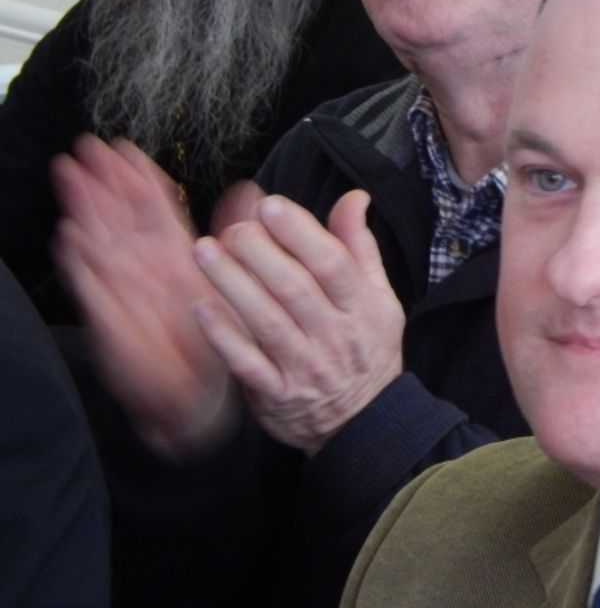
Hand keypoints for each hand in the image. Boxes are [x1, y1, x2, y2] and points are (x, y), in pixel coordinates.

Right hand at [50, 135, 240, 457]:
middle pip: (121, 218)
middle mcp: (147, 269)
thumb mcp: (228, 277)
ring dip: (85, 210)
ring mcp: (127, 293)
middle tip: (85, 148)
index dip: (139, 178)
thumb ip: (234, 233)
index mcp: (175, 256)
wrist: (196, 391)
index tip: (124, 148)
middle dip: (103, 183)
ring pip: (103, 243)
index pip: (156, 209)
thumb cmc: (207, 330)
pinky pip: (97, 289)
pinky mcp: (115, 322)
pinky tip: (72, 238)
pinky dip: (84, 264)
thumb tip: (249, 189)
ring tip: (71, 177)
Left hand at [193, 190, 405, 455]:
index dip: (301, 233)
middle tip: (232, 227)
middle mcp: (334, 335)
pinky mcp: (277, 393)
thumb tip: (353, 197)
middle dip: (259, 252)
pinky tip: (201, 306)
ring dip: (232, 284)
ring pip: (266, 321)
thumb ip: (359, 245)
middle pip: (294, 288)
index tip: (271, 206)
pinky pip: (246, 364)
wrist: (365, 420)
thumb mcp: (379, 295)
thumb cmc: (366, 346)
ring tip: (204, 250)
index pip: (332, 263)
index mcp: (361, 306)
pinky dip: (223, 336)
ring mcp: (305, 366)